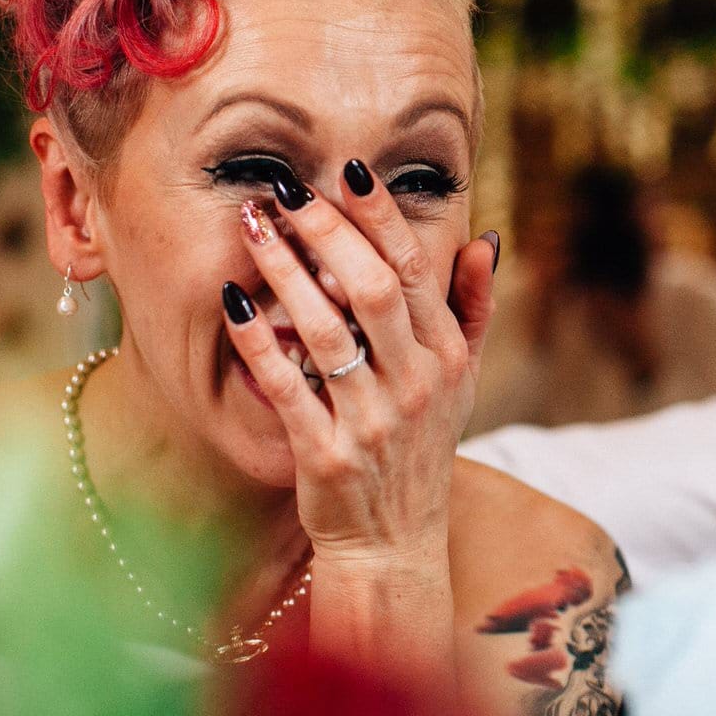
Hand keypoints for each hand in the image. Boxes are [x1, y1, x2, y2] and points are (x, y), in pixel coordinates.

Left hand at [222, 161, 495, 565]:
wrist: (395, 545)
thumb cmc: (420, 450)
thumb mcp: (462, 380)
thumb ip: (473, 308)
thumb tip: (485, 239)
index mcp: (447, 358)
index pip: (416, 270)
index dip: (383, 217)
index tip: (349, 170)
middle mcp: (416, 385)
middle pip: (373, 290)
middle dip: (327, 233)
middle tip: (286, 190)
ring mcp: (372, 422)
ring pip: (328, 331)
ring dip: (285, 273)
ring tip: (251, 227)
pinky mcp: (327, 456)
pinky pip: (287, 388)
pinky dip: (258, 343)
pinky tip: (230, 303)